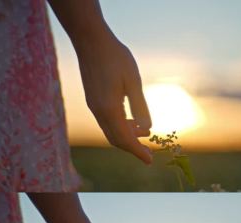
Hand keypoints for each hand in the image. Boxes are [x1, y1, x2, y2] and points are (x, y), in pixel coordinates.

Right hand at [74, 30, 152, 163]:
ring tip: (144, 133)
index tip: (149, 161)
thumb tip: (147, 129)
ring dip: (126, 136)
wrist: (91, 42)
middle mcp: (99, 112)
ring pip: (110, 131)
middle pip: (115, 139)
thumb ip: (140, 107)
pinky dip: (119, 127)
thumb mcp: (133, 81)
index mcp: (109, 109)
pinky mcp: (93, 100)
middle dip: (132, 147)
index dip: (138, 152)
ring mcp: (94, 107)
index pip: (125, 139)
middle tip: (148, 153)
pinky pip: (106, 122)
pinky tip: (130, 120)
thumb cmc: (115, 58)